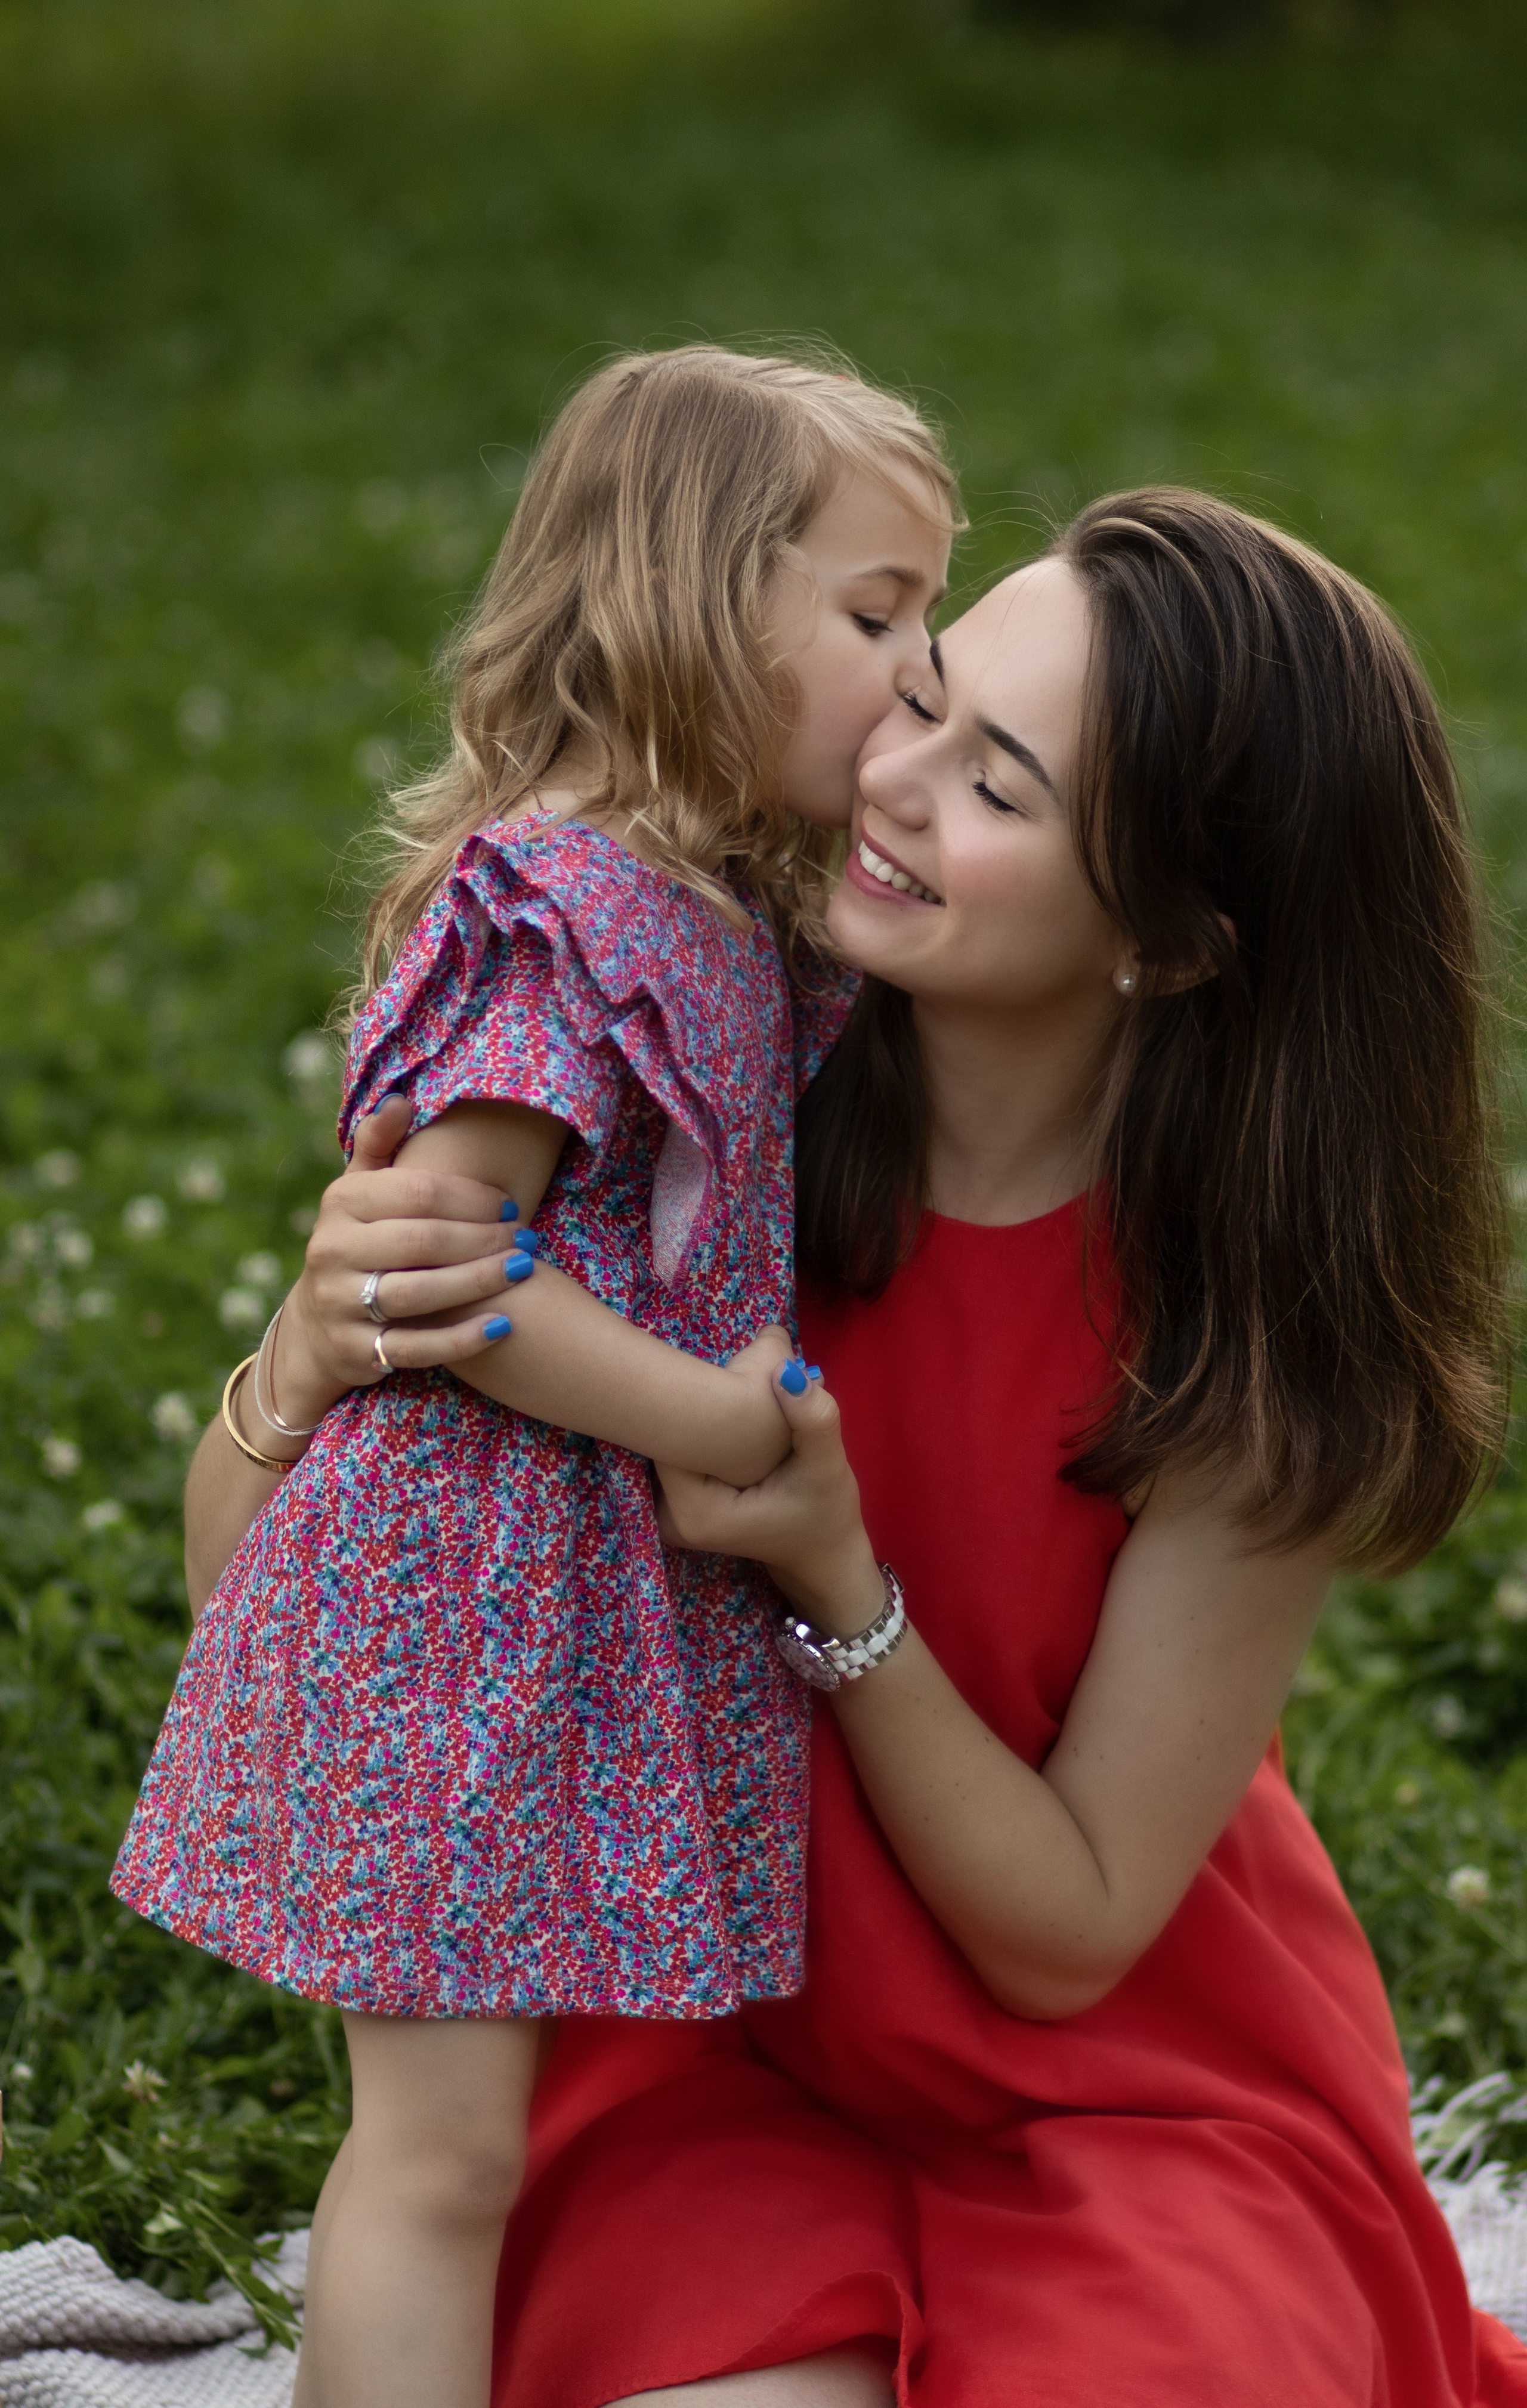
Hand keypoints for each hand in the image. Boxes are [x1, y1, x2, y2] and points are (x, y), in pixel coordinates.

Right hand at [270, 1097, 536, 1421]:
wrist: (317, 1325)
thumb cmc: (359, 1243)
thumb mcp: (359, 1192)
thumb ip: (378, 1146)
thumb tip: (401, 1099)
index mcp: (340, 1203)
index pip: (418, 1192)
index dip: (472, 1198)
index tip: (510, 1206)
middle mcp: (332, 1251)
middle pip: (424, 1240)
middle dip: (484, 1239)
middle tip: (528, 1240)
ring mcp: (341, 1304)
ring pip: (422, 1293)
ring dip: (481, 1281)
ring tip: (524, 1271)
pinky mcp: (356, 1351)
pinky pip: (417, 1346)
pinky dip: (462, 1339)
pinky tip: (502, 1326)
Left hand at [655, 1364, 882, 1633]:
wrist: (824, 1554)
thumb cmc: (827, 1516)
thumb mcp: (827, 1467)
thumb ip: (811, 1419)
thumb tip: (784, 1368)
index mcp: (694, 1512)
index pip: (667, 1435)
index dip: (693, 1397)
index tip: (727, 1376)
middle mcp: (669, 1516)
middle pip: (662, 1438)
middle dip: (695, 1404)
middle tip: (734, 1376)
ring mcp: (671, 1511)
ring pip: (670, 1442)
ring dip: (698, 1415)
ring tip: (732, 1392)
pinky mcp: (682, 1501)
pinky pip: (679, 1452)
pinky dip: (701, 1432)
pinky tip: (728, 1417)